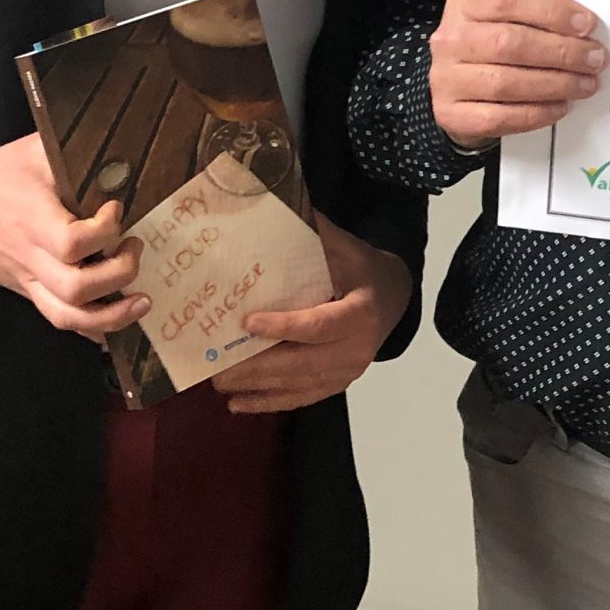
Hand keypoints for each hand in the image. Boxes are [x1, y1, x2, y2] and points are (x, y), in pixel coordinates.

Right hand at [0, 133, 144, 340]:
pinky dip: (92, 327)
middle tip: (133, 245)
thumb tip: (121, 144)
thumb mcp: (34, 150)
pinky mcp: (29, 291)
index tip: (115, 207)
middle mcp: (31, 258)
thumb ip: (75, 149)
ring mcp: (28, 280)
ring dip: (113, 316)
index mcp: (32, 221)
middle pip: (77, 288)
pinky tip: (119, 318)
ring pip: (68, 316)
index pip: (73, 243)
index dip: (106, 230)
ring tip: (141, 300)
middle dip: (120, 273)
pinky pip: (59, 319)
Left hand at [217, 215, 417, 414]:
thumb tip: (273, 204)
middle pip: (302, 363)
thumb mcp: (346, 248)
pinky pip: (302, 398)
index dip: (284, 327)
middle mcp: (356, 348)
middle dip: (257, 366)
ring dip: (256, 386)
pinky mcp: (339, 384)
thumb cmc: (362, 270)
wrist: (393, 299)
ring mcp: (348, 371)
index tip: (249, 323)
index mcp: (360, 312)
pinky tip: (238, 404)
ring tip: (219, 382)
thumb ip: (313, 234)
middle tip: (217, 366)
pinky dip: (269, 402)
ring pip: (298, 385)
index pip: (319, 325)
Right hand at [429, 0, 604, 151]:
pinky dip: (537, 113)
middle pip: (510, 43)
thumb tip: (584, 31)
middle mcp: (450, 39)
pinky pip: (500, 117)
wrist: (454, 85)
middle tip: (595, 59)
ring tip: (585, 84)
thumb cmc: (489, 45)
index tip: (587, 25)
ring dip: (556, 84)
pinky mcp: (452, 115)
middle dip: (562, 52)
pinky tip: (560, 106)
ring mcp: (446, 79)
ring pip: (507, 83)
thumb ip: (536, 16)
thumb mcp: (504, 17)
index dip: (552, 12)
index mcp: (465, 3)